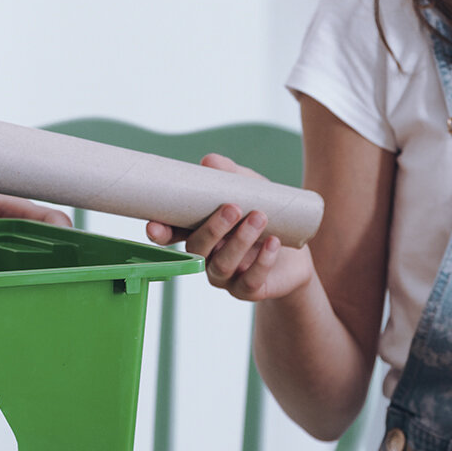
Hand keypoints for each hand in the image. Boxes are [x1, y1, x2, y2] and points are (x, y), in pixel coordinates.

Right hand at [146, 154, 315, 300]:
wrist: (297, 253)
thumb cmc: (266, 216)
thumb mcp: (251, 190)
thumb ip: (231, 176)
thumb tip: (209, 161)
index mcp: (200, 232)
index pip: (172, 234)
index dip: (161, 232)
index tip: (154, 225)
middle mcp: (207, 256)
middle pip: (197, 248)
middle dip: (213, 229)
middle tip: (233, 208)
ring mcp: (226, 276)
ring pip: (221, 265)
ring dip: (240, 241)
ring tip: (260, 217)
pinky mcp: (248, 290)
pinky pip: (249, 282)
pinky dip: (262, 262)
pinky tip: (273, 242)